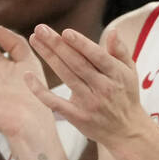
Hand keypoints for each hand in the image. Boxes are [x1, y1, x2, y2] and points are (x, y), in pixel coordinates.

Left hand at [27, 25, 145, 144]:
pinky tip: (28, 76)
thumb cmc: (126, 95)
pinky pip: (55, 103)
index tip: (65, 32)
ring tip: (35, 40)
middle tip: (41, 29)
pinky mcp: (78, 117)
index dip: (82, 44)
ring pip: (67, 78)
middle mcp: (104, 88)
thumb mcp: (130, 71)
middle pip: (77, 64)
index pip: (98, 56)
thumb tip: (112, 31)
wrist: (127, 131)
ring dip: (49, 58)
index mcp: (117, 75)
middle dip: (58, 45)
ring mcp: (90, 104)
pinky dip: (40, 91)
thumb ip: (119, 51)